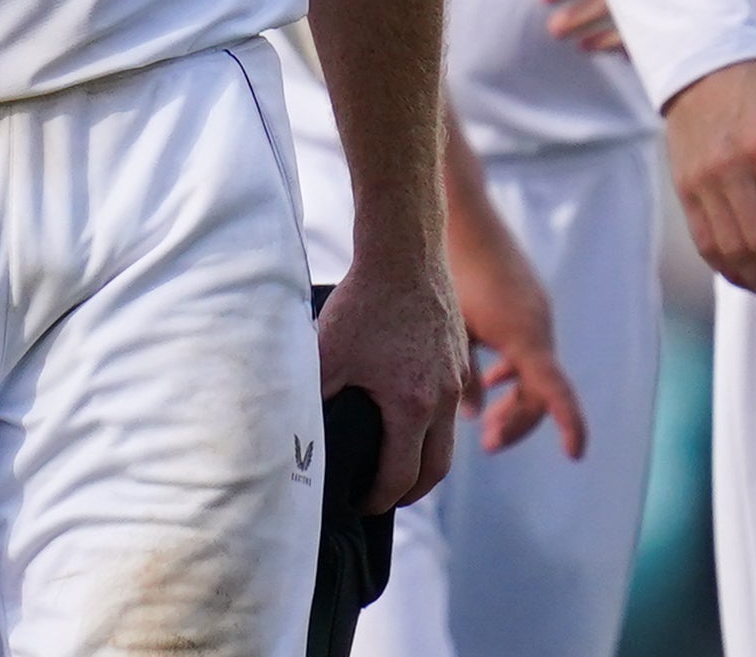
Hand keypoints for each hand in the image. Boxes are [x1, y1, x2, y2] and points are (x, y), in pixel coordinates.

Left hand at [317, 251, 465, 512]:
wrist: (404, 252)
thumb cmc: (364, 303)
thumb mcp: (326, 355)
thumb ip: (311, 400)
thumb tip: (296, 436)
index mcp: (411, 408)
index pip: (400, 477)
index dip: (377, 500)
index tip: (360, 503)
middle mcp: (443, 399)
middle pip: (436, 470)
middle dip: (410, 493)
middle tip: (384, 498)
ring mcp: (456, 377)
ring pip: (449, 439)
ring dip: (426, 460)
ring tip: (398, 462)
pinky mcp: (459, 356)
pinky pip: (453, 406)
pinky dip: (434, 425)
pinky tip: (410, 415)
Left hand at [446, 179, 585, 458]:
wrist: (462, 215)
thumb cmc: (452, 270)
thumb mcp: (452, 330)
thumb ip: (463, 378)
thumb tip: (474, 417)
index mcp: (525, 336)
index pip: (555, 390)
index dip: (569, 423)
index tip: (576, 454)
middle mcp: (539, 324)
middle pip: (541, 388)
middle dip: (518, 420)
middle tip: (487, 443)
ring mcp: (535, 310)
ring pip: (535, 368)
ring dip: (514, 397)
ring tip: (486, 423)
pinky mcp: (526, 300)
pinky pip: (530, 346)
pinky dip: (515, 371)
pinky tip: (493, 379)